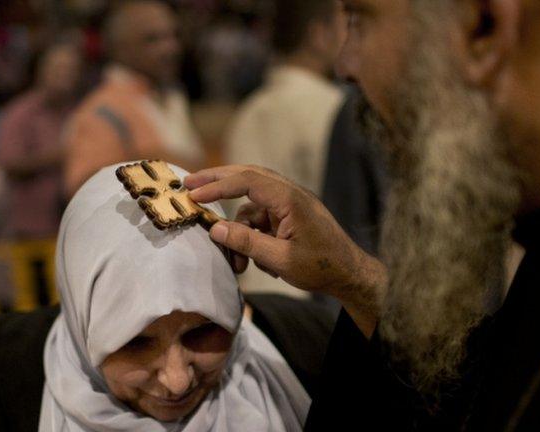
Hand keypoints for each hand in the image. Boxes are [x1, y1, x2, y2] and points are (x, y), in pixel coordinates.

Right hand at [186, 165, 385, 335]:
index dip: (217, 186)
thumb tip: (214, 228)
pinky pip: (261, 219)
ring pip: (251, 205)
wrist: (350, 274)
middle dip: (217, 182)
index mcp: (290, 198)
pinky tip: (256, 263)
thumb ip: (247, 242)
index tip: (193, 194)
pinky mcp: (288, 216)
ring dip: (238, 230)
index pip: (247, 180)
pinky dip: (252, 236)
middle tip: (189, 184)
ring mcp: (289, 204)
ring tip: (237, 264)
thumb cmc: (320, 267)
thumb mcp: (280, 259)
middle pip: (247, 176)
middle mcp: (289, 194)